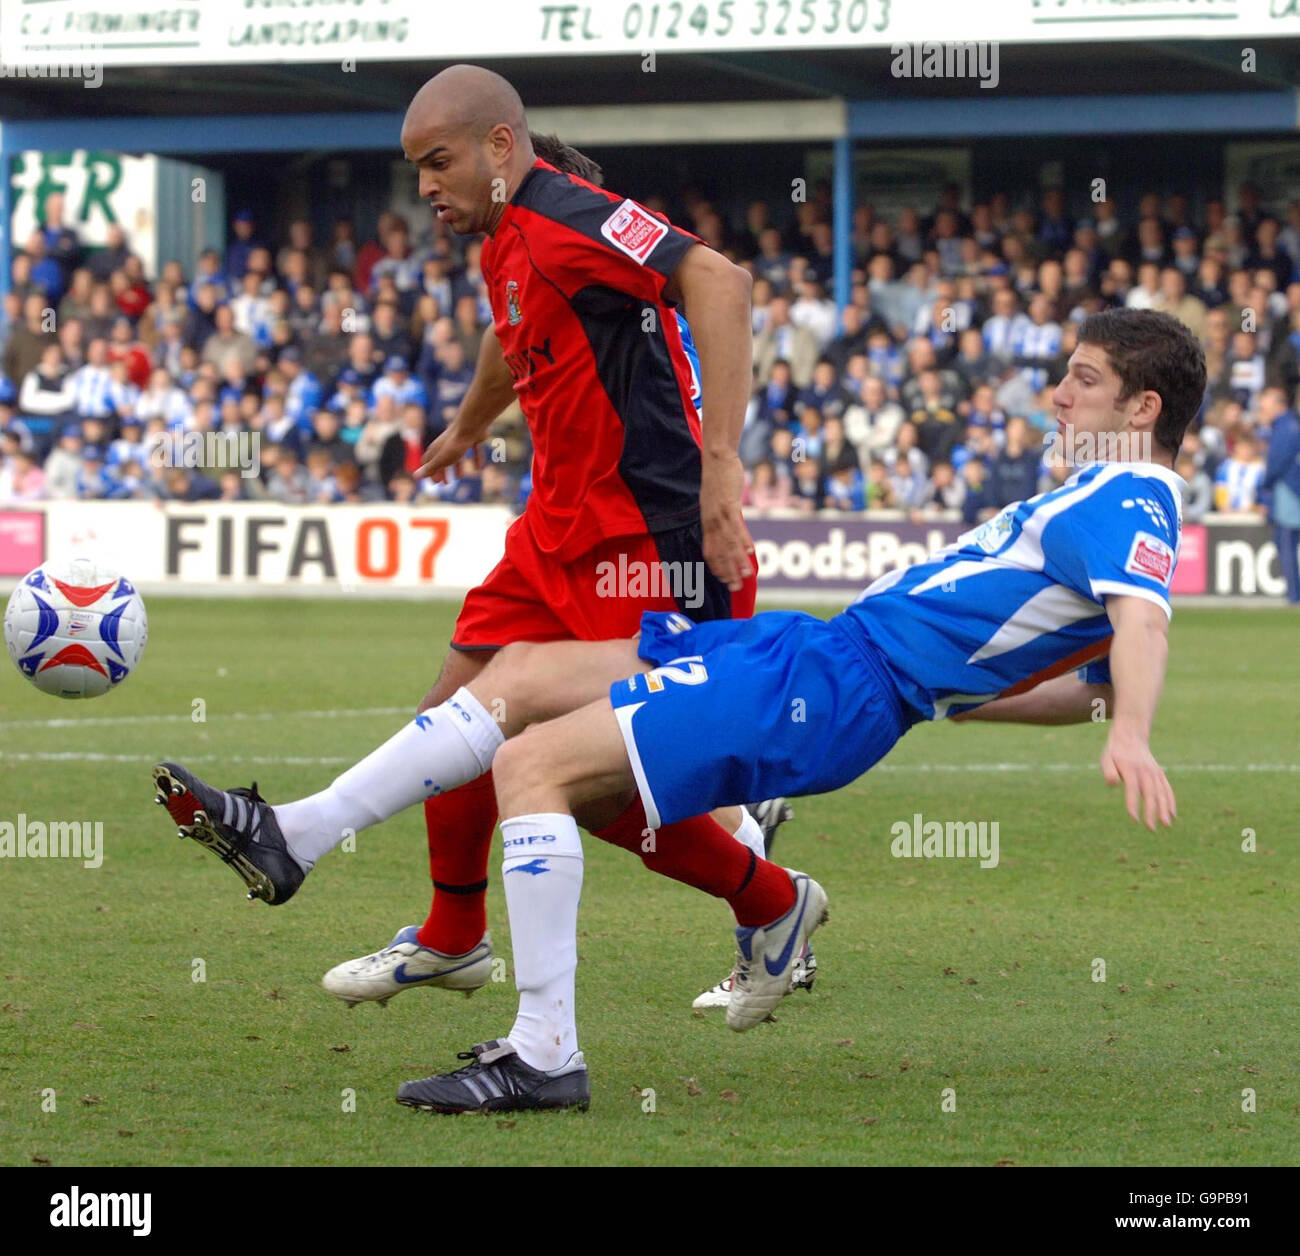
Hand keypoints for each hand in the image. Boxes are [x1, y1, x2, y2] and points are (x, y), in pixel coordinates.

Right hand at [415, 420, 477, 481]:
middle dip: (443, 471)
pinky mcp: (473, 437)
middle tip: (445, 483)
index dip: (429, 472)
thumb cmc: (455, 445)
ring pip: (457, 454)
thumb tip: (416, 476)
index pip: (428, 461)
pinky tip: (478, 468)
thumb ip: (430, 468)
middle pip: (442, 459)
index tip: (434, 483)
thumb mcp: (441, 460)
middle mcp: (446, 443)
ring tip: (460, 477)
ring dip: (457, 466)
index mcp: (436, 449)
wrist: (471, 426)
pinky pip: (474, 449)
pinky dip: (475, 459)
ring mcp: (460, 440)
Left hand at [700, 454, 754, 591]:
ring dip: (738, 561)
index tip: (723, 579)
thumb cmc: (718, 477)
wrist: (716, 457)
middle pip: (719, 552)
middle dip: (727, 571)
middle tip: (734, 587)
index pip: (710, 550)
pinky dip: (744, 540)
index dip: (716, 566)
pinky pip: (737, 527)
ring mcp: (720, 514)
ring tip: (746, 575)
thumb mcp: (716, 500)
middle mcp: (711, 521)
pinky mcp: (729, 505)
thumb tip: (730, 526)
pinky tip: (750, 551)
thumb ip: (722, 515)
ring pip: (729, 543)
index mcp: (707, 521)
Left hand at [1100, 729, 1176, 830]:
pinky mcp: (1160, 774)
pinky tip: (1172, 815)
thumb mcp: (1106, 758)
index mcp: (1131, 768)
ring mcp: (1155, 773)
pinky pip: (1167, 789)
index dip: (1133, 803)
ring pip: (1161, 793)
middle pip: (1150, 794)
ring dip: (1164, 809)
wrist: (1131, 736)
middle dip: (1151, 812)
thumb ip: (1109, 771)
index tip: (1134, 818)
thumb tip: (1113, 784)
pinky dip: (1170, 801)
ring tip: (1166, 825)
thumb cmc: (1115, 752)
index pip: (1133, 789)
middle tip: (1150, 828)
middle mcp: (1145, 771)